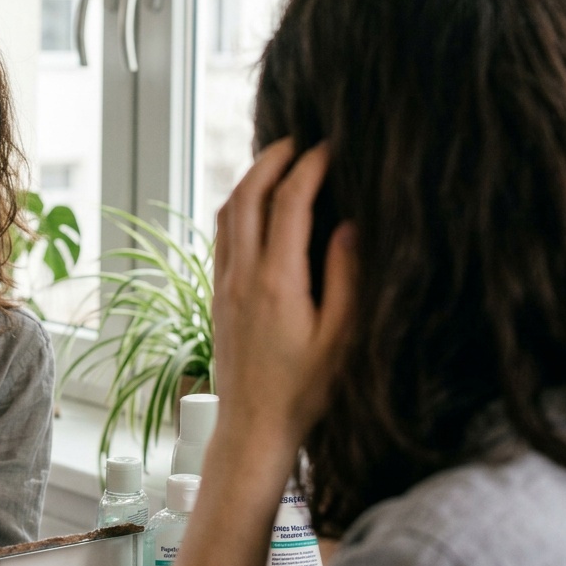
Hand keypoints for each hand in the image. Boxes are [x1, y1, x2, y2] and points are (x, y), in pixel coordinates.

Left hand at [211, 138, 356, 462]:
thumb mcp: (342, 337)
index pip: (289, 202)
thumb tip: (349, 224)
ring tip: (278, 162)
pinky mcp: (216, 296)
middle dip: (272, 159)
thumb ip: (346, 277)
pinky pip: (222, 236)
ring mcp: (224, 285)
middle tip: (299, 139)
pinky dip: (238, 208)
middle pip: (247, 195)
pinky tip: (258, 208)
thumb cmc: (307, 389)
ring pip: (227, 213)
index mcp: (277, 281)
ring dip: (250, 180)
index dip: (310, 166)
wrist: (254, 427)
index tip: (331, 146)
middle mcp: (243, 275)